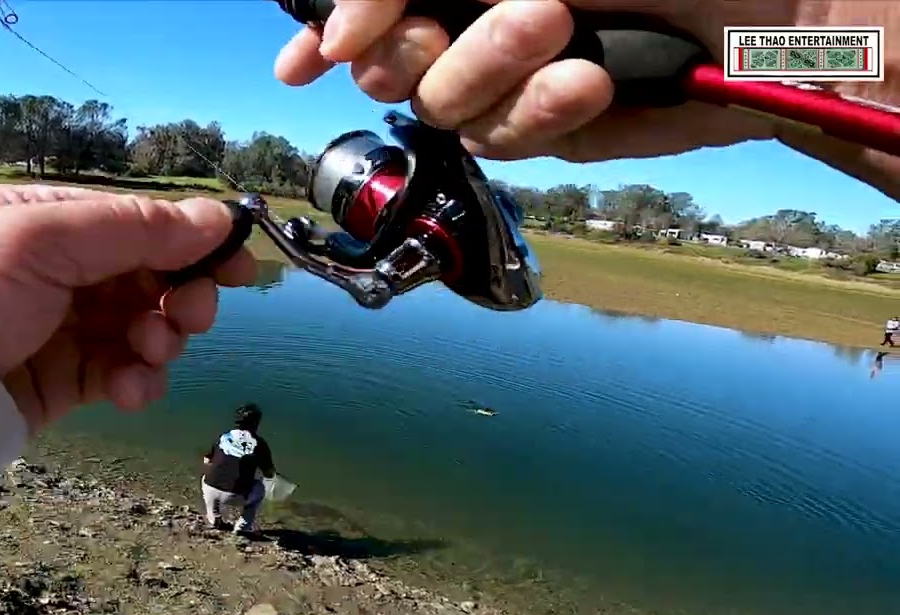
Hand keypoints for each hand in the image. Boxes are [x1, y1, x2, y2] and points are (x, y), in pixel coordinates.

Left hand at [0, 184, 255, 430]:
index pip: (143, 224)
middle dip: (182, 297)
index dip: (196, 243)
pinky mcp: (55, 385)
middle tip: (191, 315)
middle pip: (151, 279)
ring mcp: (58, 331)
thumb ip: (134, 228)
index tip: (239, 268)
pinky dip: (135, 382)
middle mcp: (59, 273)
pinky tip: (129, 389)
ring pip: (141, 331)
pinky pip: (117, 376)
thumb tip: (217, 216)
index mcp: (52, 222)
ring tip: (148, 356)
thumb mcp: (42, 239)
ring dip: (161, 342)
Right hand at [274, 0, 808, 161]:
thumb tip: (329, 34)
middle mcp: (470, 23)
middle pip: (385, 64)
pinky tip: (587, 82)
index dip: (328, 30)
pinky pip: (503, 142)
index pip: (363, 9)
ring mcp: (508, 82)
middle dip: (424, 43)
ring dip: (494, 66)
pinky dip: (541, 111)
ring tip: (561, 28)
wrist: (768, 14)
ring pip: (440, 109)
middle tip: (495, 13)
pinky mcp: (548, 133)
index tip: (306, 57)